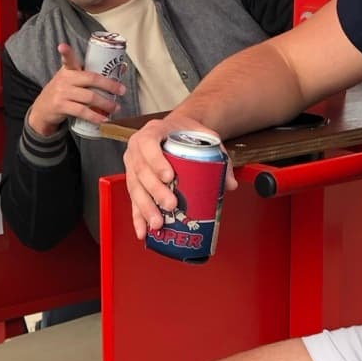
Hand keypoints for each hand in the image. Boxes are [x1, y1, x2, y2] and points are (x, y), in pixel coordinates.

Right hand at [26, 42, 127, 138]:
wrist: (43, 110)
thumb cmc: (62, 92)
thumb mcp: (69, 80)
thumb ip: (86, 76)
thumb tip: (119, 72)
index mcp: (67, 70)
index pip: (68, 59)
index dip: (66, 52)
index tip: (63, 46)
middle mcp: (64, 79)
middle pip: (91, 79)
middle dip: (109, 85)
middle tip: (122, 91)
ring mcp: (62, 93)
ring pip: (89, 97)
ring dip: (105, 103)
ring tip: (116, 108)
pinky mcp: (61, 106)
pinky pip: (82, 111)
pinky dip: (94, 116)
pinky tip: (103, 119)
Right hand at [122, 114, 237, 240]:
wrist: (173, 129)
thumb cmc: (184, 132)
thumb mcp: (203, 136)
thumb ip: (218, 155)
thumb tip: (229, 183)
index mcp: (152, 132)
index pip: (148, 144)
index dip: (156, 161)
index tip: (168, 176)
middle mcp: (137, 149)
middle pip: (141, 171)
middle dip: (155, 191)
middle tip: (171, 204)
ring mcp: (132, 166)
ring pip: (135, 188)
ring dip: (146, 208)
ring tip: (158, 223)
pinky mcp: (133, 182)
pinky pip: (133, 201)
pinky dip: (138, 217)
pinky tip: (143, 231)